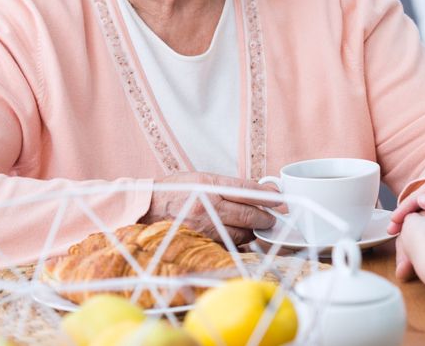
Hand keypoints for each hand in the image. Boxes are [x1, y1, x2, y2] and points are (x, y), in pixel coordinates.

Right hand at [142, 172, 278, 245]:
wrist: (144, 209)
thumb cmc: (173, 192)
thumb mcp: (199, 179)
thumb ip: (226, 186)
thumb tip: (256, 191)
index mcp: (209, 186)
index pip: (247, 191)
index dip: (268, 196)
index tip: (280, 198)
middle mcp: (208, 207)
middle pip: (249, 215)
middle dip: (265, 217)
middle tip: (272, 218)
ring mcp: (204, 228)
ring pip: (241, 233)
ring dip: (252, 231)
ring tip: (255, 226)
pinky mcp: (200, 244)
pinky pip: (227, 245)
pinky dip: (236, 241)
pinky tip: (237, 236)